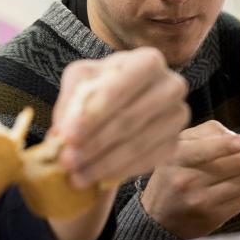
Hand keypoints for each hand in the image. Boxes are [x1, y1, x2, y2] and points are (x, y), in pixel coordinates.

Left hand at [54, 48, 189, 187]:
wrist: (122, 103)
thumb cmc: (99, 86)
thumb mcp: (81, 80)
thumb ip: (71, 99)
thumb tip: (62, 132)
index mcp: (148, 61)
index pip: (120, 88)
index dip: (93, 114)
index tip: (68, 136)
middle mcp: (171, 86)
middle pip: (129, 120)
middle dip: (94, 143)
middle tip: (66, 160)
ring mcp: (177, 116)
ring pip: (137, 145)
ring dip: (102, 163)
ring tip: (74, 175)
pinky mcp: (174, 143)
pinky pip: (145, 162)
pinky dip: (117, 172)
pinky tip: (94, 179)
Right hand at [140, 120, 239, 238]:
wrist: (158, 218)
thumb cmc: (171, 177)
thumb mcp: (175, 148)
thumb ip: (204, 134)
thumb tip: (234, 137)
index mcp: (177, 158)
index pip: (210, 147)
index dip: (233, 143)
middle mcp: (187, 180)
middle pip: (237, 163)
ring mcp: (201, 201)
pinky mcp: (214, 217)